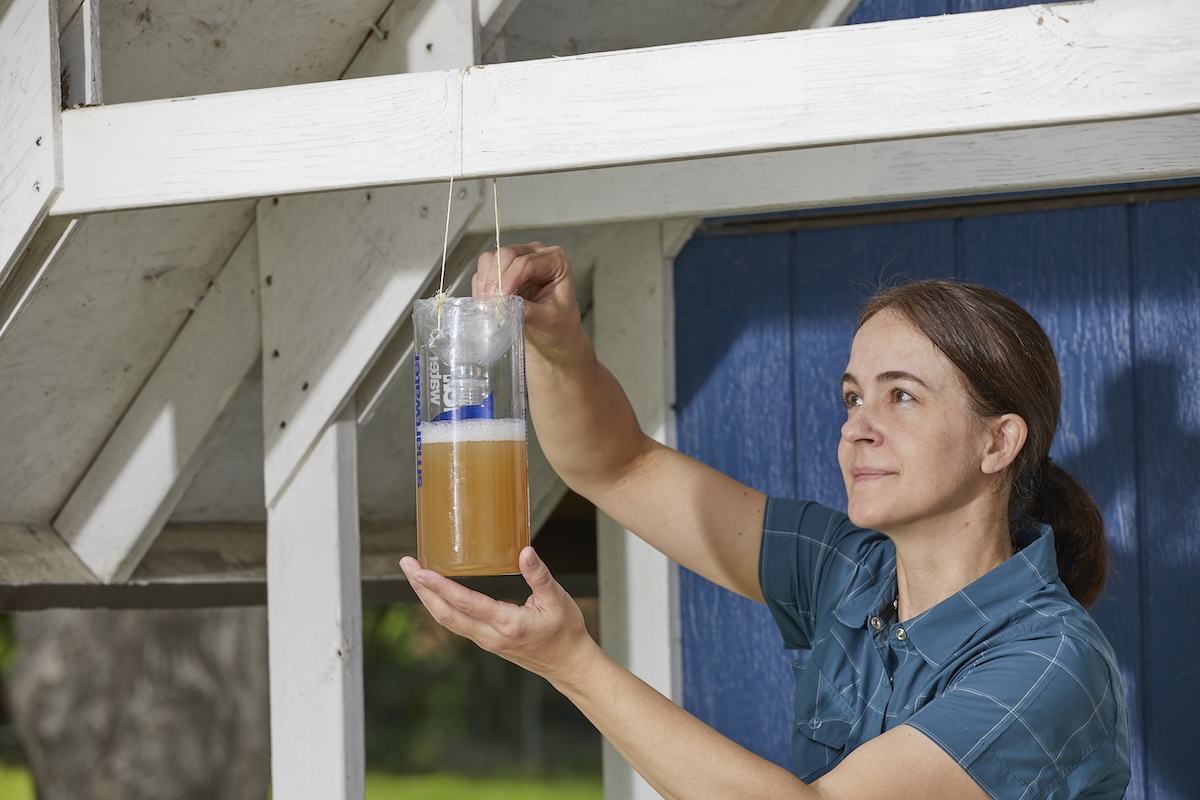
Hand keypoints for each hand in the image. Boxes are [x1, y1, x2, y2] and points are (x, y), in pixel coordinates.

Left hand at [399, 547, 597, 686]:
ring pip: (447, 621)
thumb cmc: (565, 631)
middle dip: (422, 589)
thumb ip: (538, 575)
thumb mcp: (558, 599)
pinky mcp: (486, 641)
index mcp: (508, 624)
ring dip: (427, 598)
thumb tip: (525, 551)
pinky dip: (440, 606)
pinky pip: (456, 623)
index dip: (439, 586)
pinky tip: (436, 592)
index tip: (420, 570)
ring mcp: (486, 641)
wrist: (568, 664)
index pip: (465, 603)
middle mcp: (491, 636)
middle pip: (445, 614)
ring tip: (414, 575)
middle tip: (407, 565)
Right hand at [473, 243, 581, 357]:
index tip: (502, 297)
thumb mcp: (550, 319)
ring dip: (486, 282)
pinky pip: (483, 271)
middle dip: (496, 278)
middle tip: (493, 301)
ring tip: (490, 305)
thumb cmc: (558, 323)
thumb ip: (532, 312)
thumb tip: (510, 306)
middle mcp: (535, 254)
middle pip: (507, 254)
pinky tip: (487, 304)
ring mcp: (516, 260)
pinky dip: (481, 287)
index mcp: (555, 261)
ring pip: (491, 259)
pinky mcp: (501, 271)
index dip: (511, 278)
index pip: (528, 262)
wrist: (552, 333)